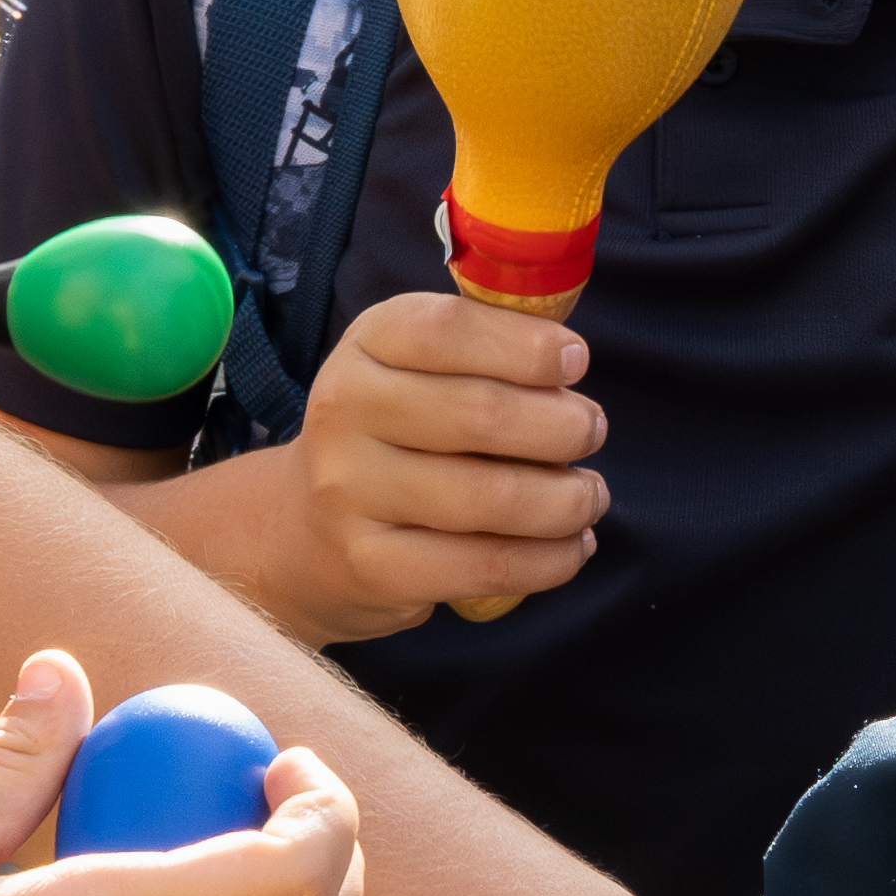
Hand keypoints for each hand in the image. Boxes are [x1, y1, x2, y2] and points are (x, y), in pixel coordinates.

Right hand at [267, 290, 605, 641]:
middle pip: (482, 414)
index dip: (526, 345)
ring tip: (588, 497)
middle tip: (590, 432)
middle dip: (564, 426)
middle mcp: (345, 412)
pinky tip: (571, 547)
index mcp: (365, 346)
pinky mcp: (373, 565)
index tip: (576, 360)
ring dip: (567, 500)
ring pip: (493, 497)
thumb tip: (570, 362)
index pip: (448, 330)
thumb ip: (482, 352)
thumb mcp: (414, 371)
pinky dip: (549, 559)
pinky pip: (485, 565)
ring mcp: (351, 492)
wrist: (304, 534)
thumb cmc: (393, 437)